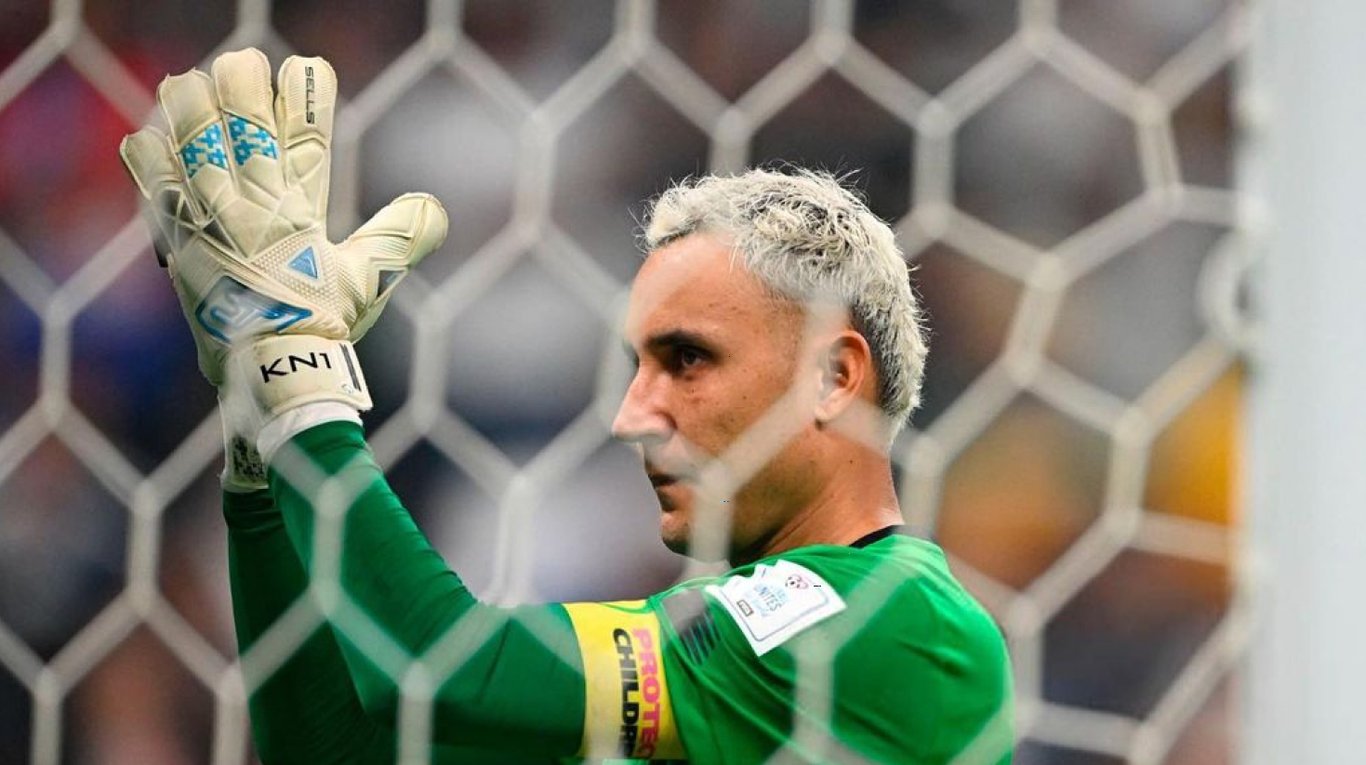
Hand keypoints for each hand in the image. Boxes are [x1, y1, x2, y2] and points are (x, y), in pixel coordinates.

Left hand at [119, 48, 446, 386]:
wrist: (272, 369)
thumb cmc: (324, 325)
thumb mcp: (371, 280)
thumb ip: (401, 237)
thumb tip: (435, 208)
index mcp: (302, 211)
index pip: (308, 135)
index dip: (308, 95)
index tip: (307, 67)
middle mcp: (254, 206)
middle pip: (243, 123)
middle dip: (243, 84)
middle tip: (244, 64)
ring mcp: (212, 219)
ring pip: (193, 140)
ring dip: (191, 106)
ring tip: (190, 84)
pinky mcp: (178, 240)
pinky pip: (154, 184)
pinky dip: (150, 155)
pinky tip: (149, 134)